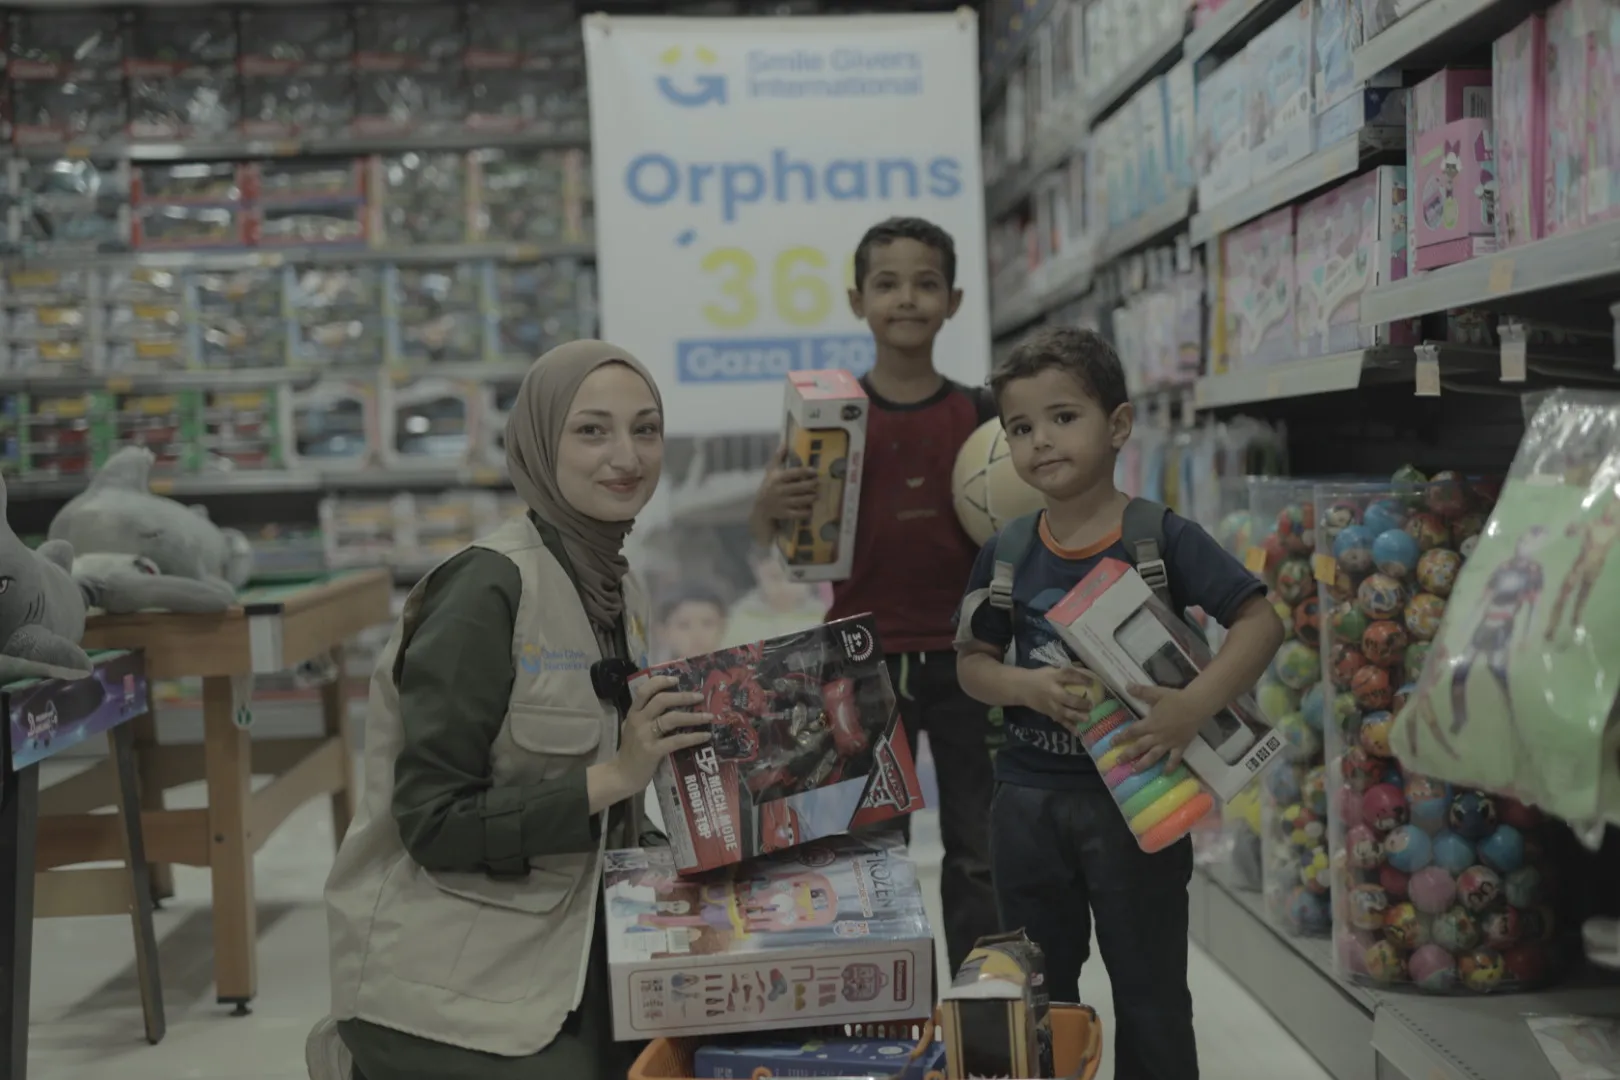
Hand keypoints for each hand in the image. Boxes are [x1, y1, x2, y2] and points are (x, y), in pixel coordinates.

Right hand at [615, 676, 713, 793]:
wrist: (621, 775)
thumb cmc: (632, 751)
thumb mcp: (634, 728)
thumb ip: (647, 716)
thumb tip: (674, 704)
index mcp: (633, 713)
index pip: (644, 691)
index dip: (660, 682)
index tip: (676, 679)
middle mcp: (638, 721)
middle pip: (662, 700)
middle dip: (683, 696)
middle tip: (700, 696)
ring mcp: (645, 736)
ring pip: (672, 719)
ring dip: (693, 716)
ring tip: (709, 716)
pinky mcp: (652, 751)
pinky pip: (677, 740)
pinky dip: (693, 737)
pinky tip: (705, 736)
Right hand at [755, 445, 820, 522]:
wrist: (761, 507)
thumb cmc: (769, 485)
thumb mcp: (771, 471)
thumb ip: (778, 457)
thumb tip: (784, 443)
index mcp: (778, 478)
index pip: (795, 473)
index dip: (806, 471)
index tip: (815, 471)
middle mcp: (780, 490)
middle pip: (800, 487)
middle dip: (812, 485)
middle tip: (818, 483)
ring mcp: (783, 503)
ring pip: (801, 500)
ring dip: (811, 497)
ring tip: (817, 494)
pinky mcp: (785, 513)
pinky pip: (798, 513)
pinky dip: (806, 512)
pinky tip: (811, 508)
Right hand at [1016, 665, 1101, 729]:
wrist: (1022, 688)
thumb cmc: (1040, 677)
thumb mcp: (1052, 669)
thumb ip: (1068, 671)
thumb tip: (1087, 672)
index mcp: (1054, 677)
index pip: (1069, 676)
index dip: (1082, 678)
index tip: (1093, 682)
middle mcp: (1053, 692)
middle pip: (1068, 698)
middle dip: (1081, 703)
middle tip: (1091, 705)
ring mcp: (1051, 704)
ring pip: (1065, 712)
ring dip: (1077, 716)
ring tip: (1088, 719)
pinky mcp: (1050, 713)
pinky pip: (1061, 721)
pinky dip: (1070, 727)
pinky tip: (1078, 732)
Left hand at [1117, 684, 1205, 771]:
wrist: (1196, 706)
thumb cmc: (1175, 699)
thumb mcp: (1156, 693)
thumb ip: (1141, 691)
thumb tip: (1127, 686)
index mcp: (1150, 723)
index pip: (1131, 731)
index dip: (1121, 737)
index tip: (1111, 743)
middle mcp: (1157, 736)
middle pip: (1139, 747)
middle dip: (1128, 754)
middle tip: (1118, 762)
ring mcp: (1168, 743)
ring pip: (1154, 756)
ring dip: (1143, 764)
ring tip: (1135, 771)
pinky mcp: (1180, 746)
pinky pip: (1174, 759)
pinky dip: (1170, 767)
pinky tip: (1165, 773)